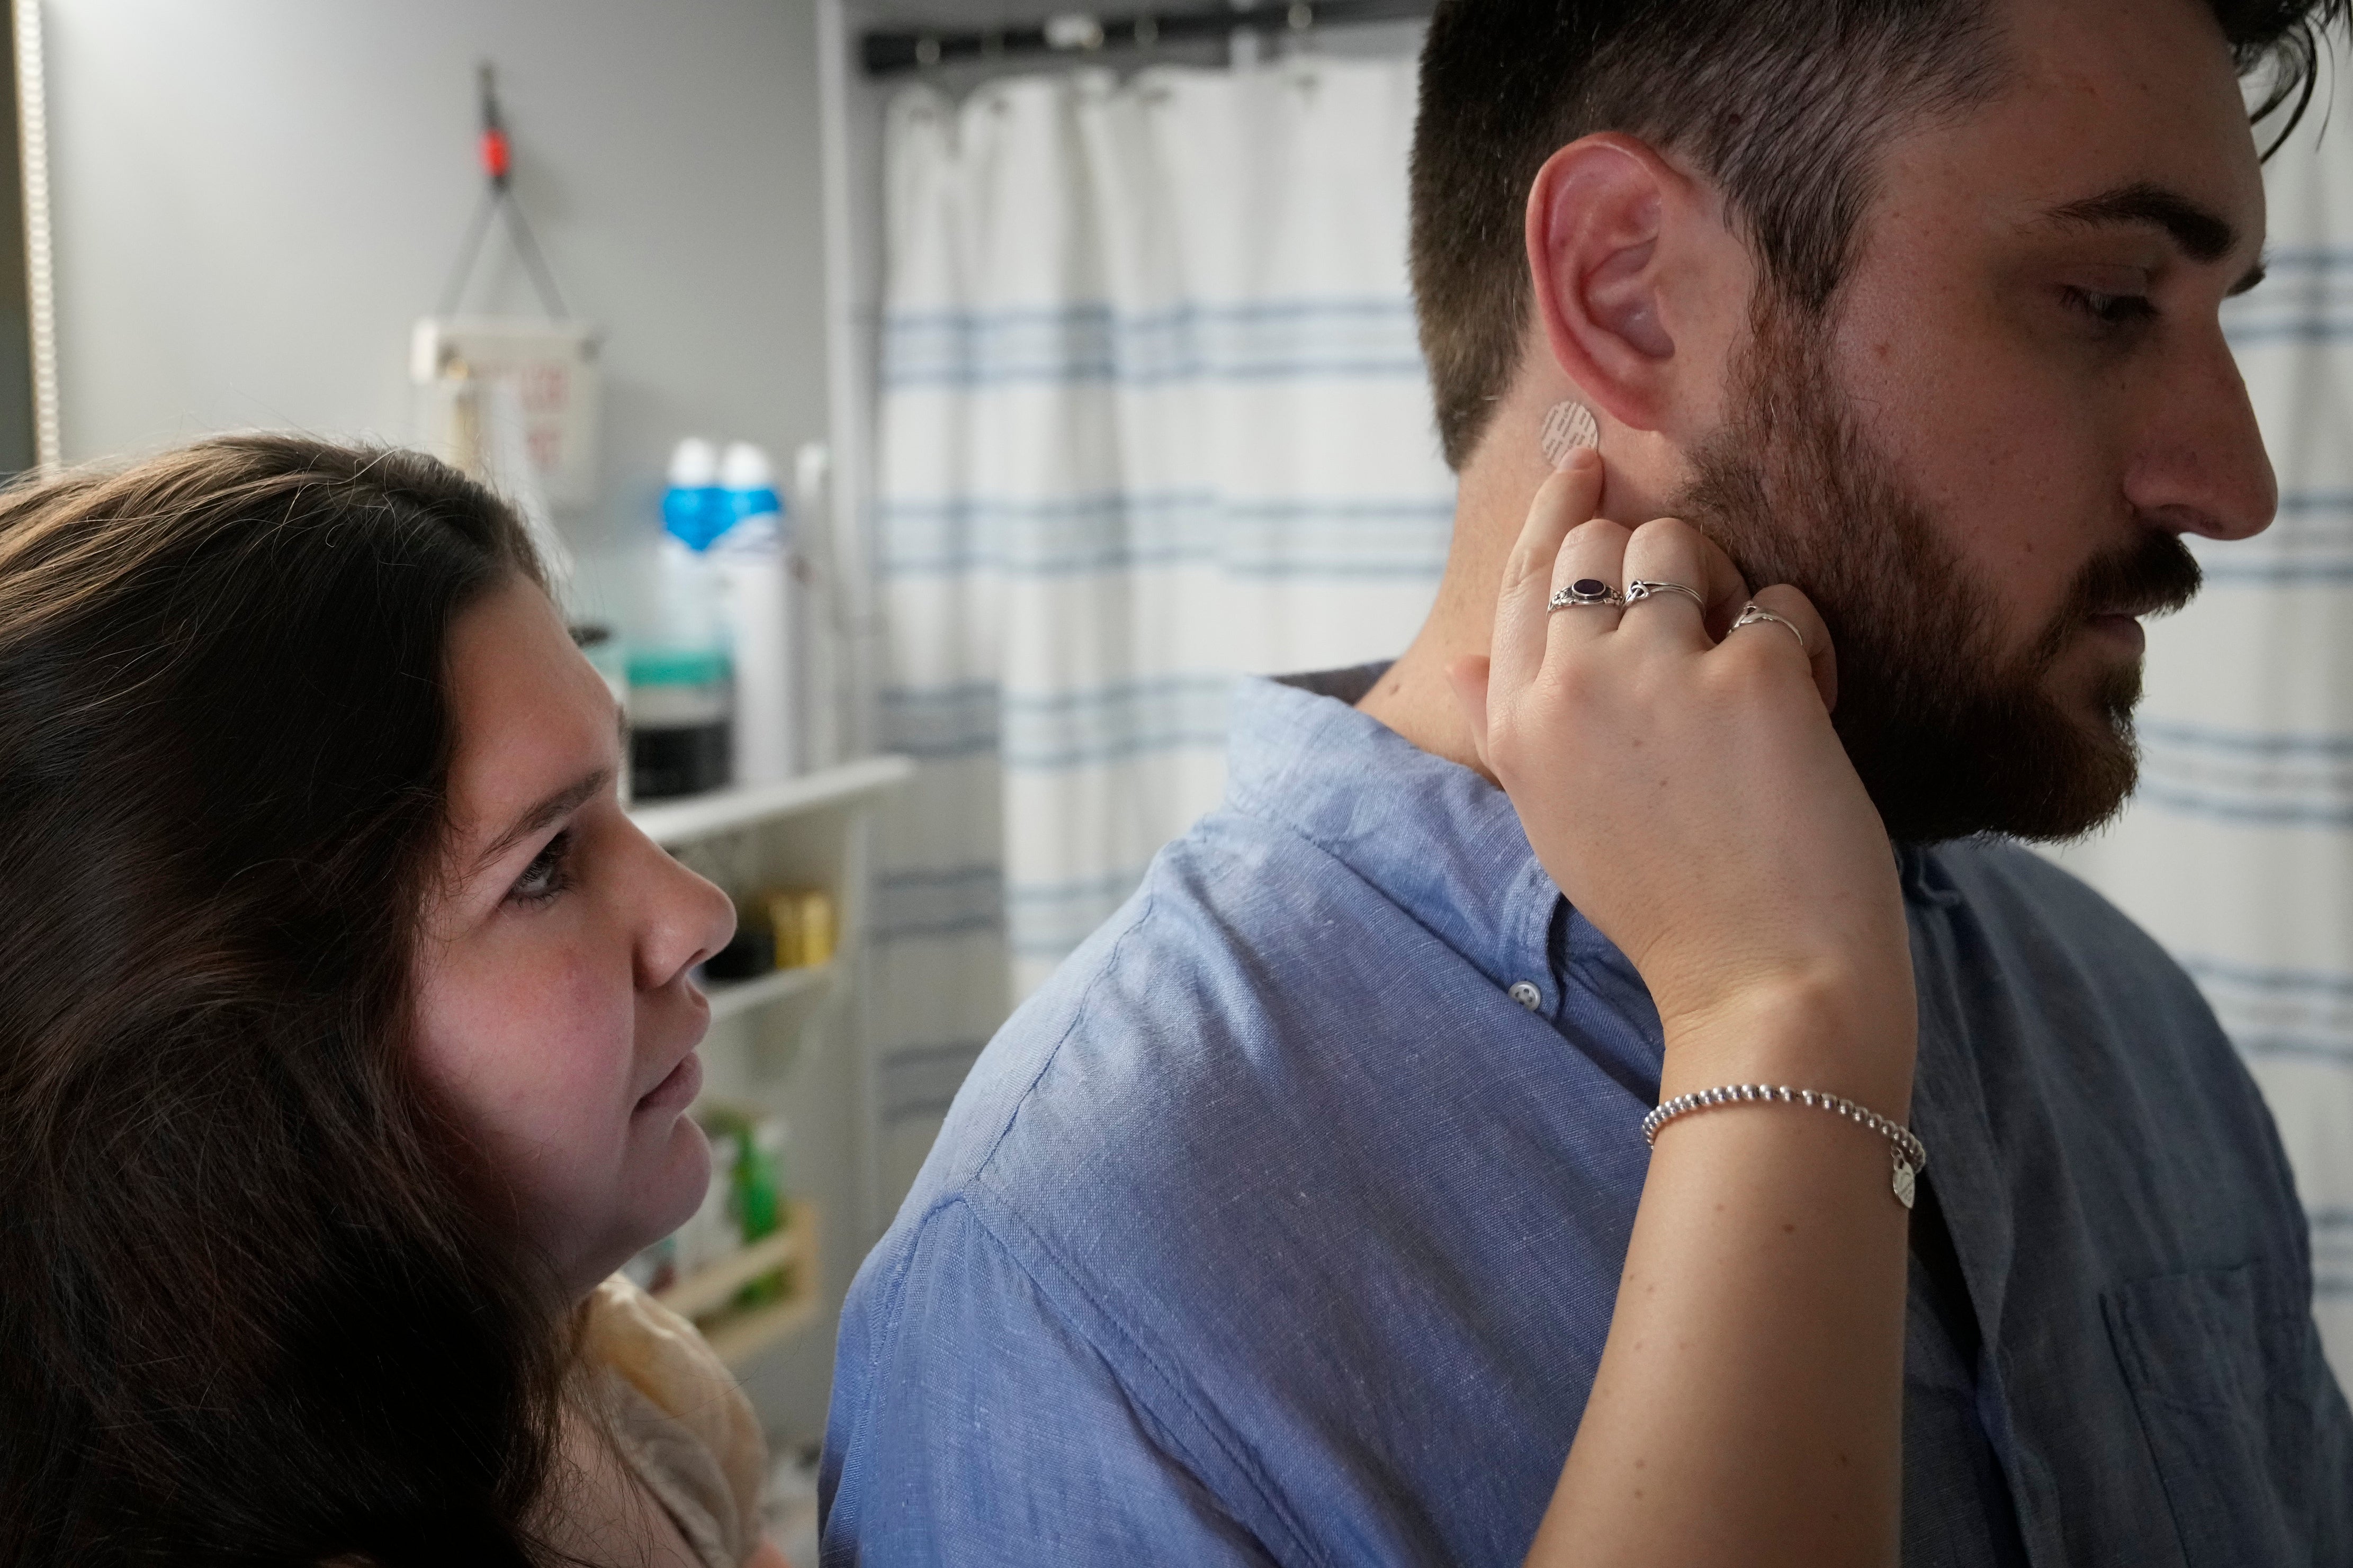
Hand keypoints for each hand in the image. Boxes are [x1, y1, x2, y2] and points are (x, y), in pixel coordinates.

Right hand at [1447, 451, 1911, 1059]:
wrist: (1762, 983)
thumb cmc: (1666, 910)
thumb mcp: (1556, 819)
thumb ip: (1507, 731)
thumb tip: (1455, 666)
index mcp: (1520, 723)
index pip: (1521, 581)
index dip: (1554, 514)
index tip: (1587, 470)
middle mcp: (1572, 683)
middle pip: (1599, 547)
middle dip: (1653, 558)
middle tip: (1699, 615)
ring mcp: (1659, 672)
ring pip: (1682, 546)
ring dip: (1725, 588)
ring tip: (1746, 670)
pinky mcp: (1753, 674)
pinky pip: (1781, 603)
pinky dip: (1803, 647)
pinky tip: (1806, 712)